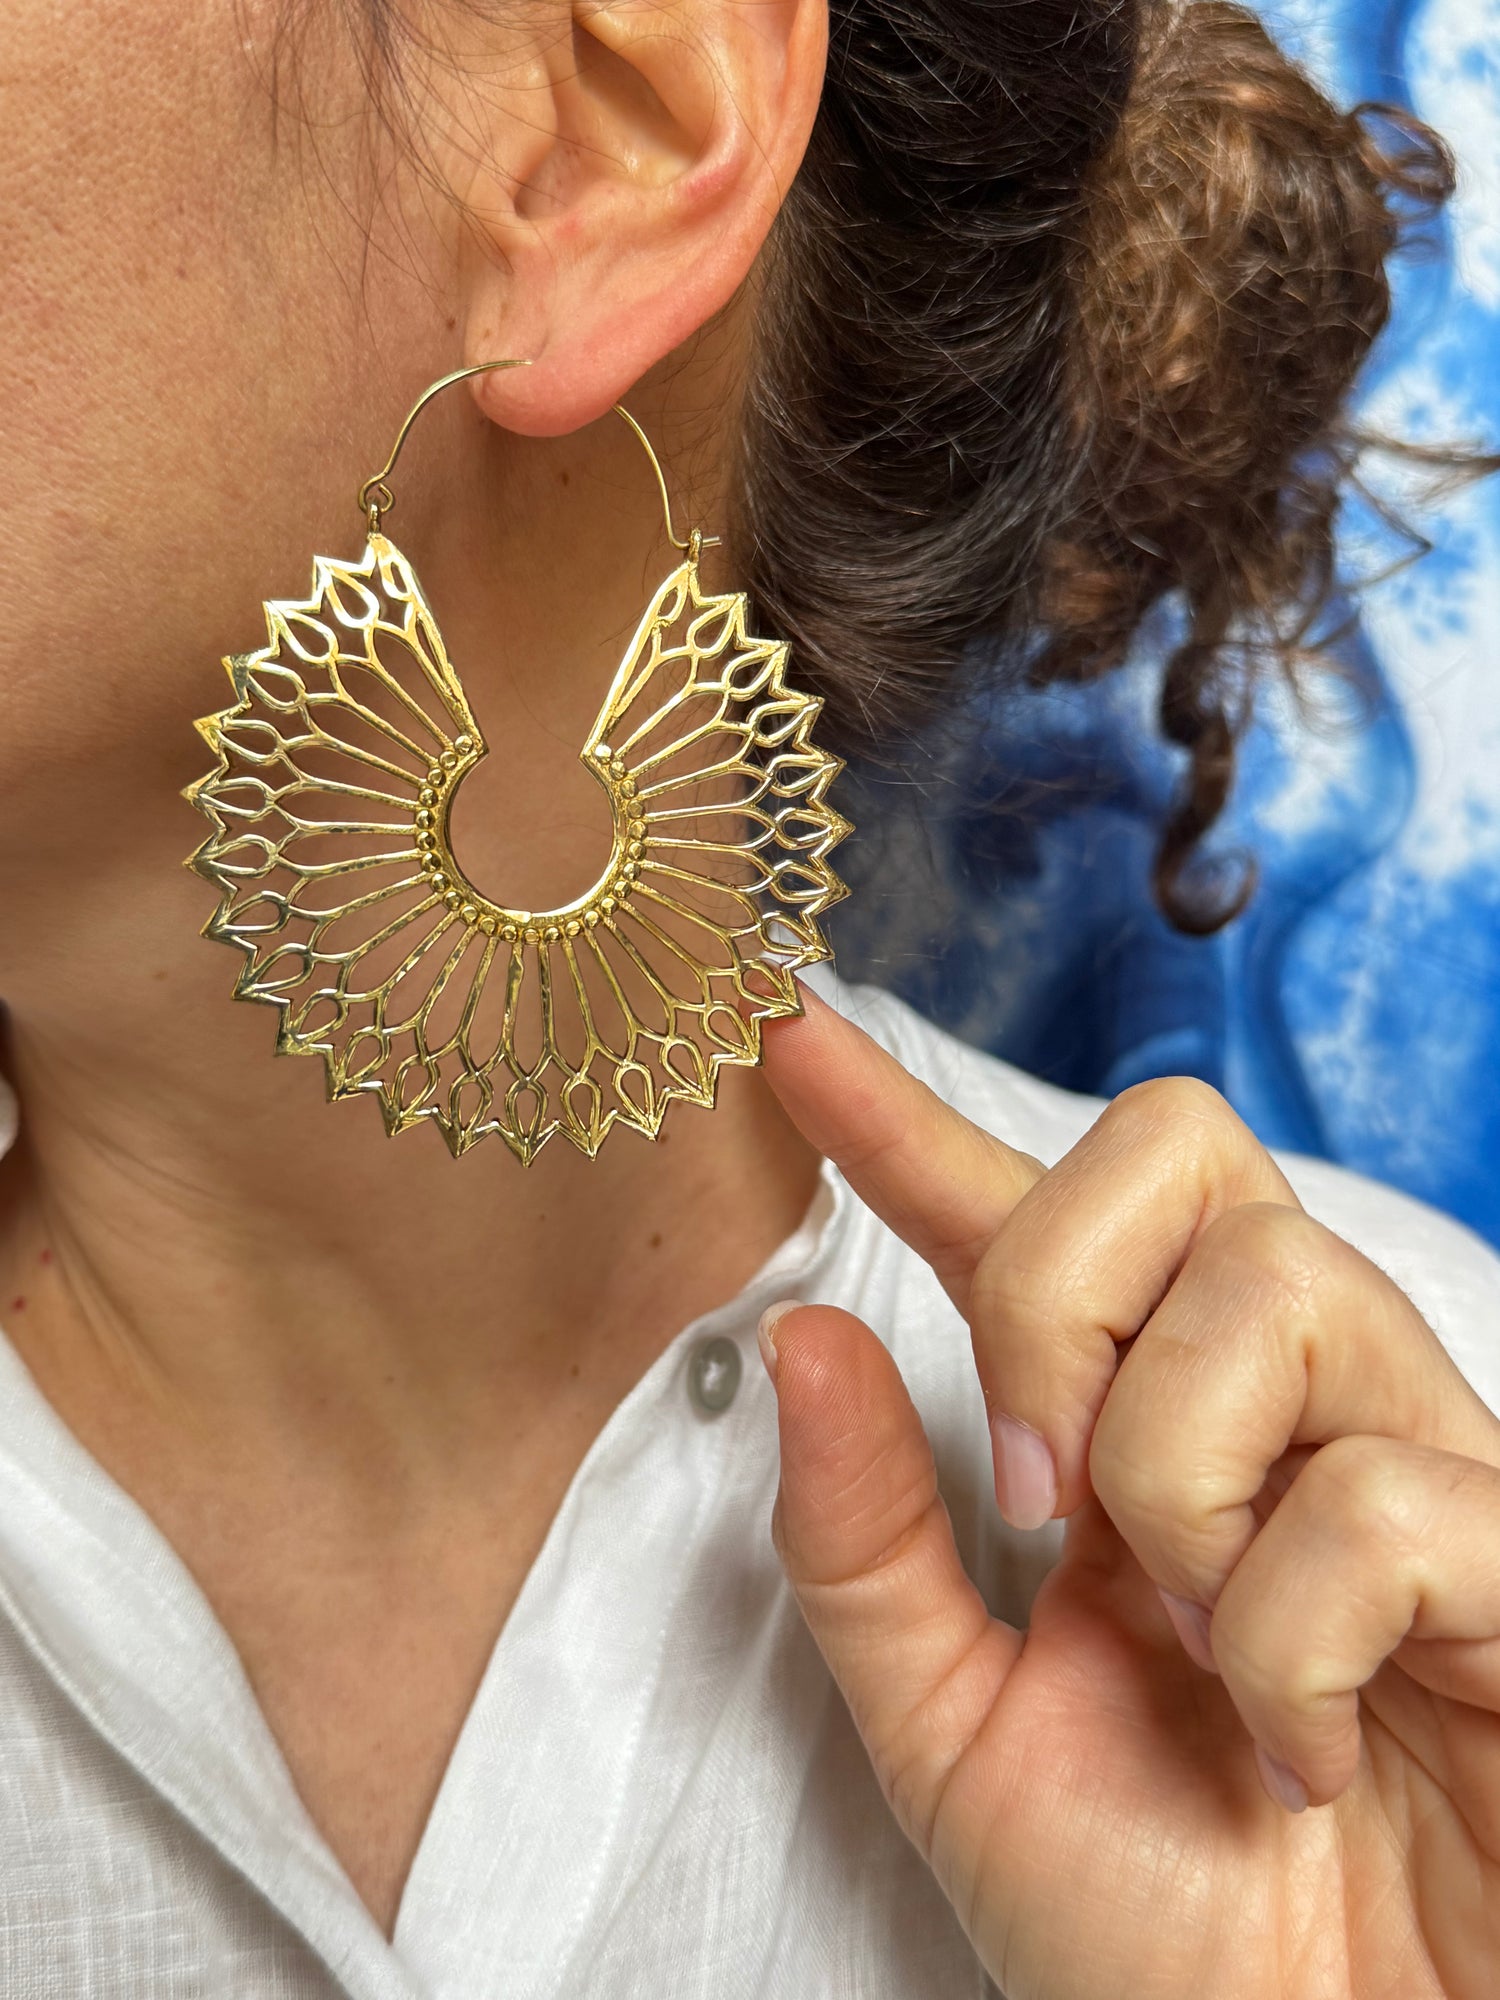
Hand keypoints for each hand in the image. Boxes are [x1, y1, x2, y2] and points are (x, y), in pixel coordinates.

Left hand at [759, 984, 1499, 1999]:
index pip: (1017, 1216)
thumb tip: (801, 1335)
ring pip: (1269, 1291)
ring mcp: (1409, 1457)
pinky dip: (1292, 1642)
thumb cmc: (1165, 1929)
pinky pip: (1378, 1499)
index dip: (903, 1116)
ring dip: (1178, 1487)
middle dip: (1057, 1300)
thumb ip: (865, 1546)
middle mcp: (1279, 1398)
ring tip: (1204, 1645)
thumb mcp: (960, 1735)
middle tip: (1046, 1497)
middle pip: (1173, 1153)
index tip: (786, 1032)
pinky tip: (1310, 1740)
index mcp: (1130, 1424)